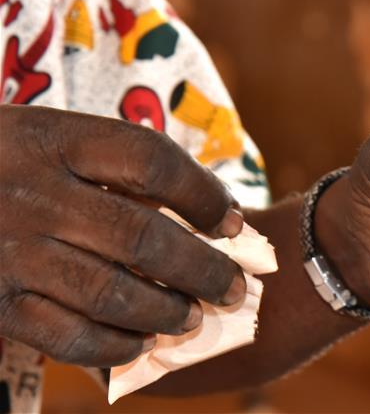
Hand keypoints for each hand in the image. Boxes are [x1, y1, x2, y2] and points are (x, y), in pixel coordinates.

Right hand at [0, 105, 246, 366]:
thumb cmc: (5, 161)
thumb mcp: (50, 136)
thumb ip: (117, 165)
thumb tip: (212, 212)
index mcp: (55, 139)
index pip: (151, 162)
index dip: (204, 194)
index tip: (233, 222)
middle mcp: (33, 194)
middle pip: (141, 237)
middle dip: (203, 269)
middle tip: (235, 288)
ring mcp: (8, 251)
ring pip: (110, 293)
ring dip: (166, 311)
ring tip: (194, 317)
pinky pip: (65, 336)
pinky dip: (113, 346)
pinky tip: (141, 343)